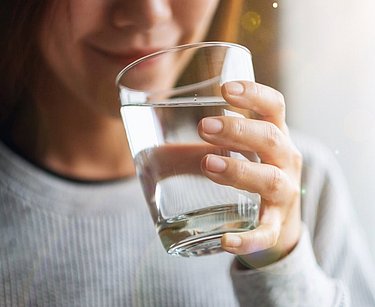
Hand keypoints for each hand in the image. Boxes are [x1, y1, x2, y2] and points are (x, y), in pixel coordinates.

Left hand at [198, 81, 302, 266]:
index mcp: (275, 137)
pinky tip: (226, 241)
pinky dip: (248, 238)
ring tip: (208, 164)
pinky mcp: (276, 226)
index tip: (225, 89)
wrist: (279, 225)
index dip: (254, 94)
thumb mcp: (240, 153)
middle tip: (203, 126)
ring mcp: (284, 194)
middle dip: (239, 130)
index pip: (274, 106)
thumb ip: (206, 141)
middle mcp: (285, 161)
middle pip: (271, 139)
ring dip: (239, 171)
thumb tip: (151, 131)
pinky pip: (266, 233)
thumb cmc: (251, 177)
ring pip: (270, 180)